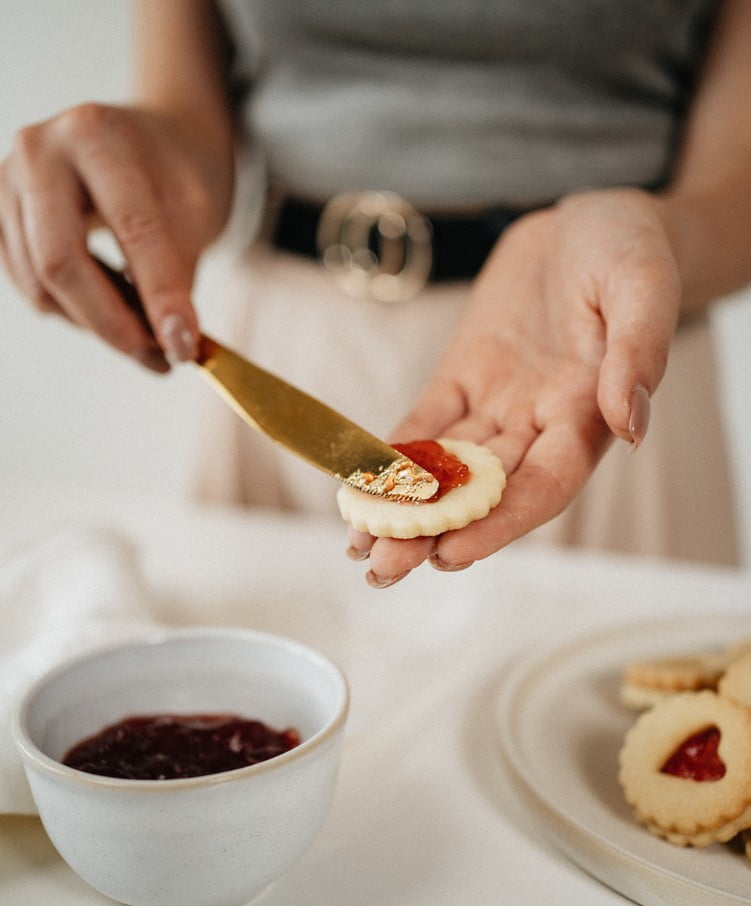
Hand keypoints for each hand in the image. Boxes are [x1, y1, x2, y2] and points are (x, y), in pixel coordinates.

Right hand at [0, 102, 232, 369]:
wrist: (142, 145)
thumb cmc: (170, 176)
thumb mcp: (194, 211)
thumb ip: (179, 273)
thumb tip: (172, 343)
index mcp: (98, 135)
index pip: (131, 228)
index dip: (160, 294)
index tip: (184, 345)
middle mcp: (39, 151)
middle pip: (61, 263)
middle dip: (114, 324)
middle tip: (160, 356)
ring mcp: (6, 183)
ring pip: (42, 287)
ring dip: (98, 324)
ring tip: (145, 326)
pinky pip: (31, 290)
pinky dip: (75, 311)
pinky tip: (111, 301)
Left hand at [348, 188, 681, 585]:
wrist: (587, 223)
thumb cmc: (628, 250)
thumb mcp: (645, 287)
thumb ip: (638, 354)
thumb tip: (630, 424)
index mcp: (586, 415)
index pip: (542, 487)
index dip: (498, 524)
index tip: (452, 554)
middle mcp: (539, 423)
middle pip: (484, 493)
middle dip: (433, 531)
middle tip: (382, 566)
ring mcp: (497, 403)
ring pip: (447, 468)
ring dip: (403, 505)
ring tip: (357, 543)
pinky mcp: (463, 377)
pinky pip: (426, 422)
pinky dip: (393, 453)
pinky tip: (358, 482)